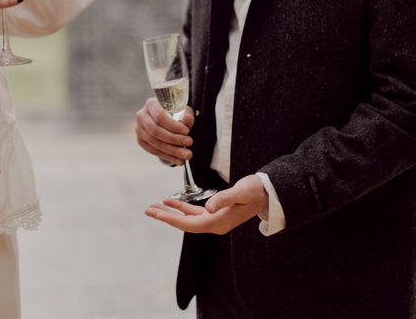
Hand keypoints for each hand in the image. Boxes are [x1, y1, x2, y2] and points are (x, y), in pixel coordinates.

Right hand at [135, 97, 193, 164]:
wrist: (166, 121)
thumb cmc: (174, 114)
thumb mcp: (183, 112)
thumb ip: (186, 116)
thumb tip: (188, 118)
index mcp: (151, 104)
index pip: (160, 116)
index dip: (173, 125)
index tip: (186, 131)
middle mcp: (142, 116)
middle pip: (156, 130)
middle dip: (174, 139)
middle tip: (189, 142)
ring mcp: (139, 129)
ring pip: (155, 143)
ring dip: (172, 151)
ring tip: (186, 154)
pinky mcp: (141, 141)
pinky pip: (154, 151)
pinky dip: (168, 156)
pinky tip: (179, 159)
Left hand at [144, 175, 268, 234]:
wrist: (268, 193)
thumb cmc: (255, 191)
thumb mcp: (240, 192)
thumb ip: (224, 199)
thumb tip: (208, 208)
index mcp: (217, 222)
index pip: (188, 224)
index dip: (170, 219)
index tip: (155, 214)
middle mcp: (214, 224)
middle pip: (183, 223)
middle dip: (165, 217)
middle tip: (147, 210)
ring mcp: (215, 219)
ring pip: (186, 218)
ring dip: (170, 212)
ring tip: (153, 206)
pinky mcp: (216, 212)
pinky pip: (193, 213)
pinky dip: (180, 207)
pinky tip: (170, 201)